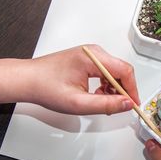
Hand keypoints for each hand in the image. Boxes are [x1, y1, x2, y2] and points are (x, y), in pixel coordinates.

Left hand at [0, 44, 139, 114]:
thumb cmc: (46, 88)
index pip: (125, 71)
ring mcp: (91, 54)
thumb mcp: (78, 103)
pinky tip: (97, 95)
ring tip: (102, 102)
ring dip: (114, 88)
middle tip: (117, 106)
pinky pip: (106, 71)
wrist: (27, 80)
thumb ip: (106, 104)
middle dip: (122, 90)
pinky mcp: (88, 59)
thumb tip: (127, 103)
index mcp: (92, 58)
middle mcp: (94, 52)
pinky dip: (106, 85)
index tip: (133, 104)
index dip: (132, 89)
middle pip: (121, 70)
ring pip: (115, 72)